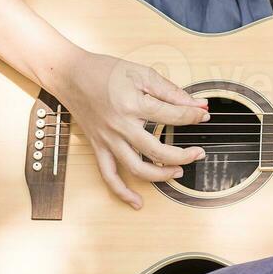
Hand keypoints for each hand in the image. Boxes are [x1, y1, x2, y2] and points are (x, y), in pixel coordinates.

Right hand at [52, 48, 208, 208]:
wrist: (70, 75)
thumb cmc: (104, 71)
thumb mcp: (142, 74)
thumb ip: (171, 91)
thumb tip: (198, 104)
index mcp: (133, 105)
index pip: (172, 117)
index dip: (192, 117)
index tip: (202, 116)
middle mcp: (120, 126)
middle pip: (158, 151)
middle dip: (184, 155)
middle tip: (198, 153)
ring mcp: (108, 140)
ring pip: (137, 168)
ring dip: (160, 175)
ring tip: (178, 172)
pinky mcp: (99, 147)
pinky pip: (109, 176)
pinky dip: (122, 192)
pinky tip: (136, 202)